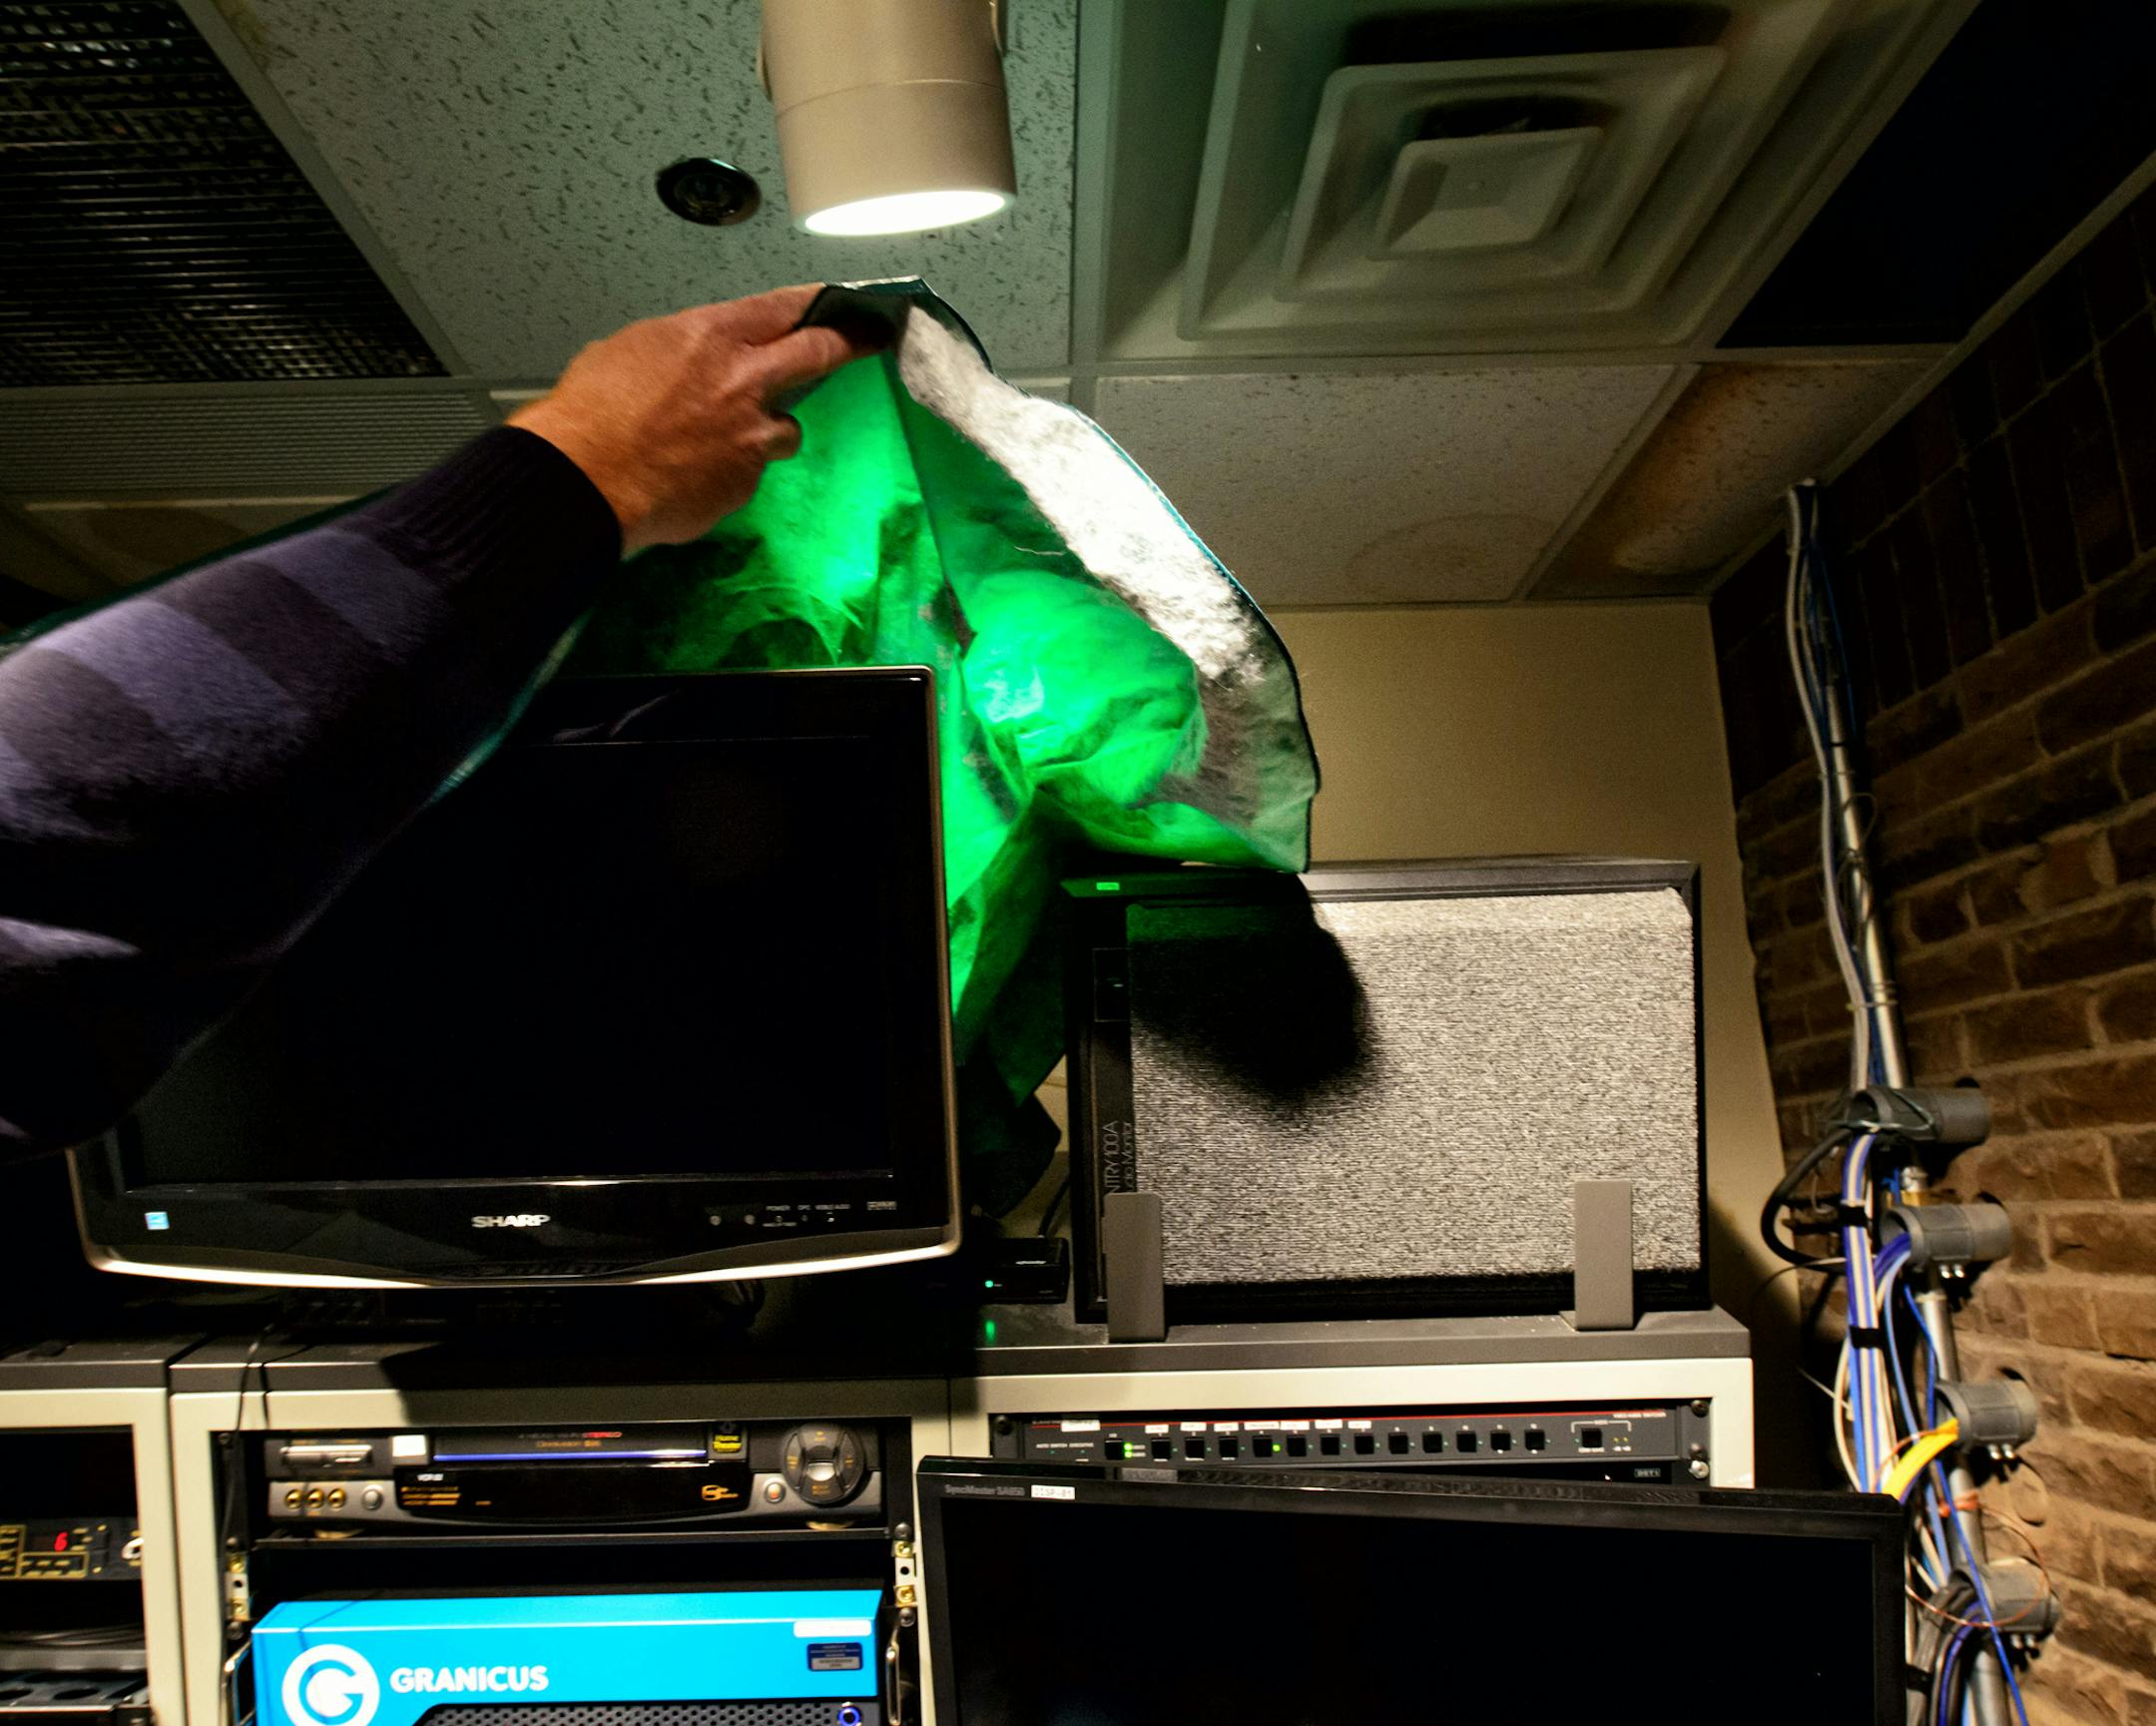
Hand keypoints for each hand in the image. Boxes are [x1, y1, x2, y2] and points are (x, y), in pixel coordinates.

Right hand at [508, 285, 879, 554]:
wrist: (584, 481)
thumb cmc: (591, 412)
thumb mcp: (632, 349)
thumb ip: (683, 350)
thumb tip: (698, 359)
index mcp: (711, 336)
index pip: (784, 306)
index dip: (818, 302)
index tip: (842, 300)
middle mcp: (744, 381)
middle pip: (819, 354)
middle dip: (847, 344)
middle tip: (867, 340)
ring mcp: (751, 436)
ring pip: (787, 427)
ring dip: (768, 428)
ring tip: (724, 437)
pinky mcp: (746, 483)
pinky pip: (752, 470)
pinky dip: (732, 469)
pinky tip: (694, 472)